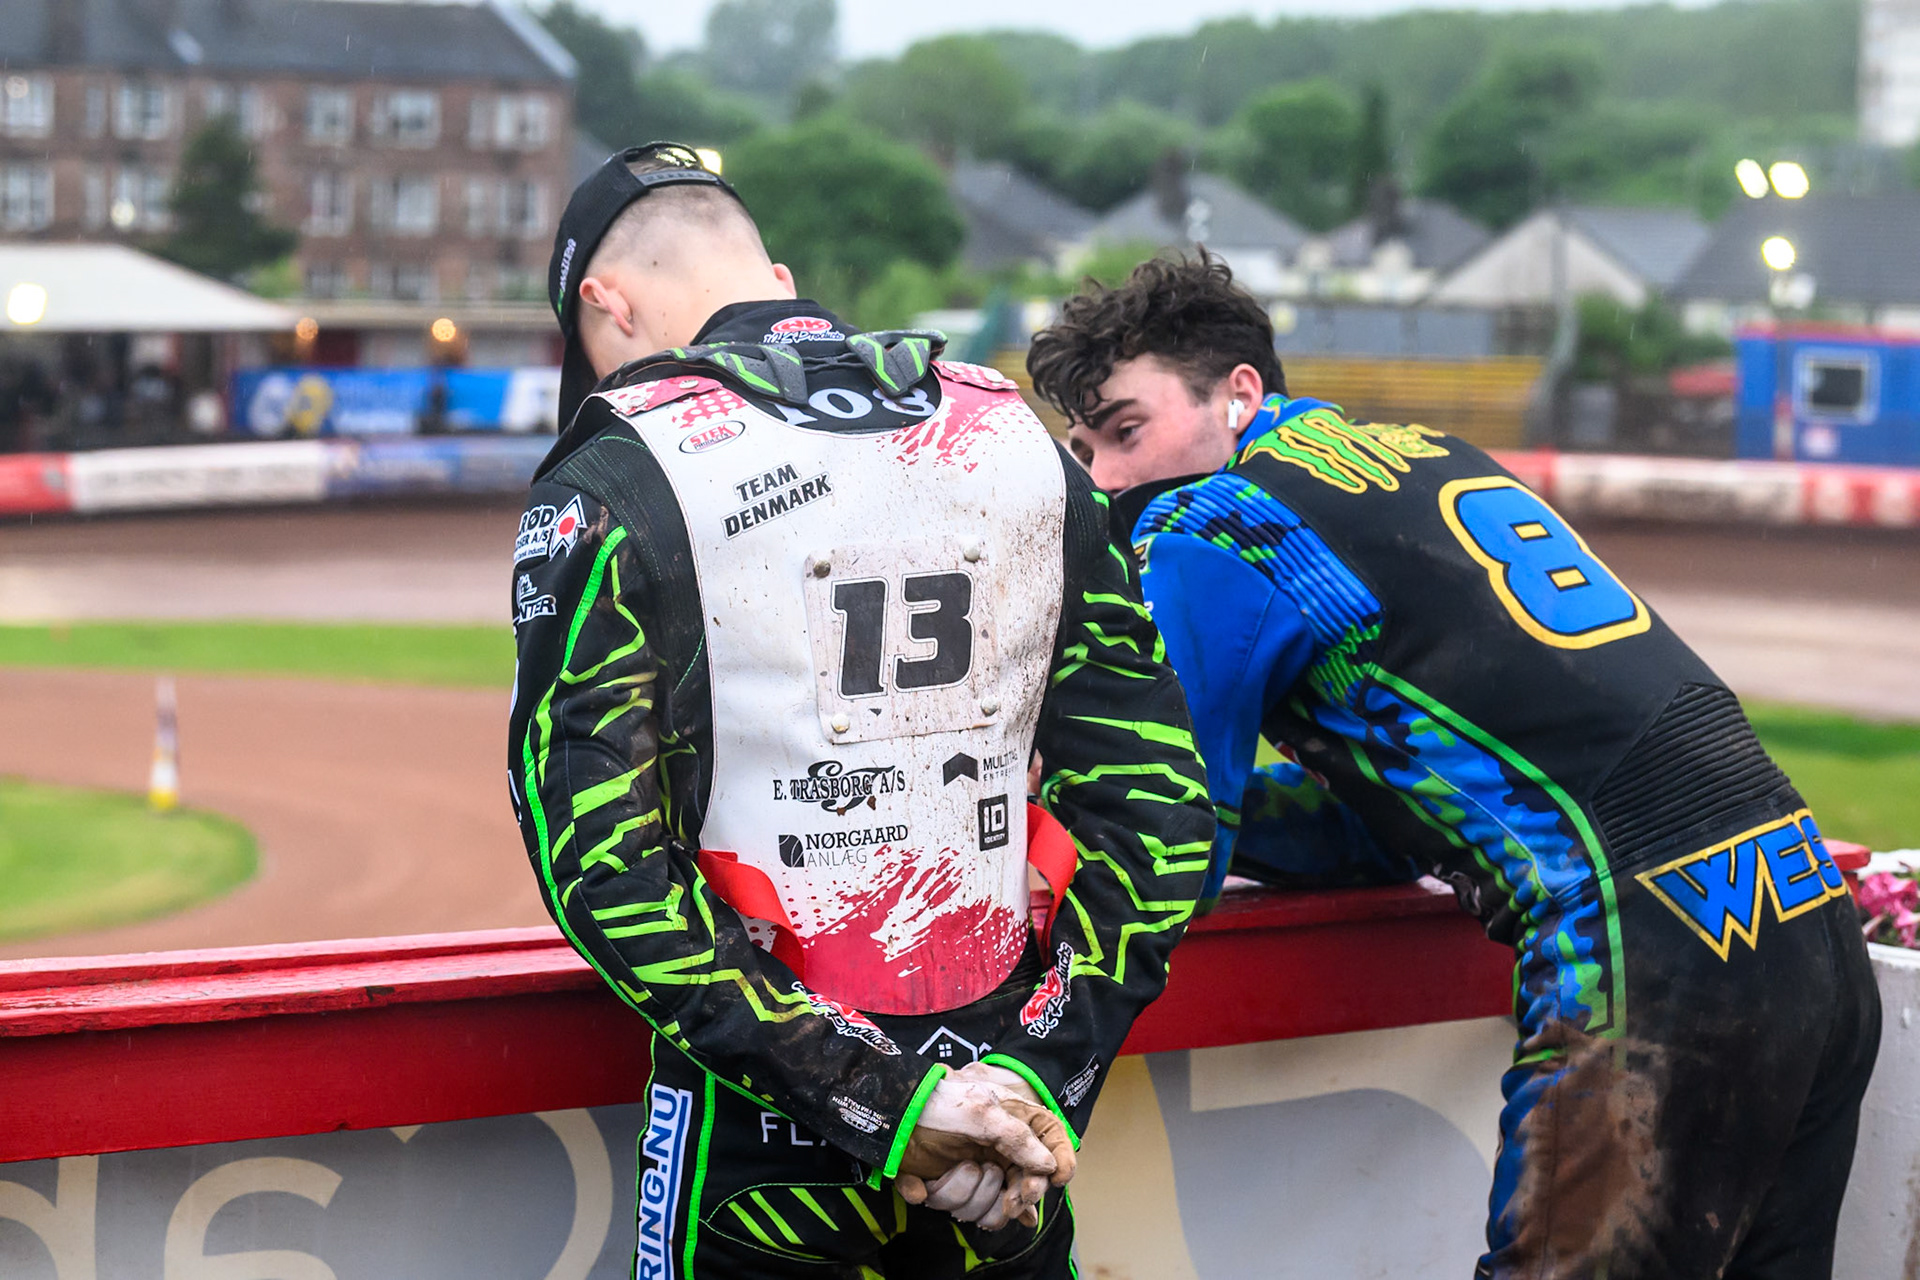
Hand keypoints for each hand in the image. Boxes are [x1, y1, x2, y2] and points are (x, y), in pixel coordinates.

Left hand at [894, 1064, 1075, 1228]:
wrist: (891, 1111)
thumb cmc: (939, 1102)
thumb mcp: (983, 1113)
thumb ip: (1018, 1138)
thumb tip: (1048, 1166)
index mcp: (1013, 1126)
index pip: (1052, 1146)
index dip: (1061, 1164)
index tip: (1056, 1181)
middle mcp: (997, 1151)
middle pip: (1021, 1190)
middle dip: (1011, 1197)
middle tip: (1009, 1200)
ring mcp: (972, 1169)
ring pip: (985, 1205)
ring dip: (967, 1194)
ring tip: (955, 1168)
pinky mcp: (946, 1184)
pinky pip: (952, 1205)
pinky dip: (937, 1195)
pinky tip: (923, 1184)